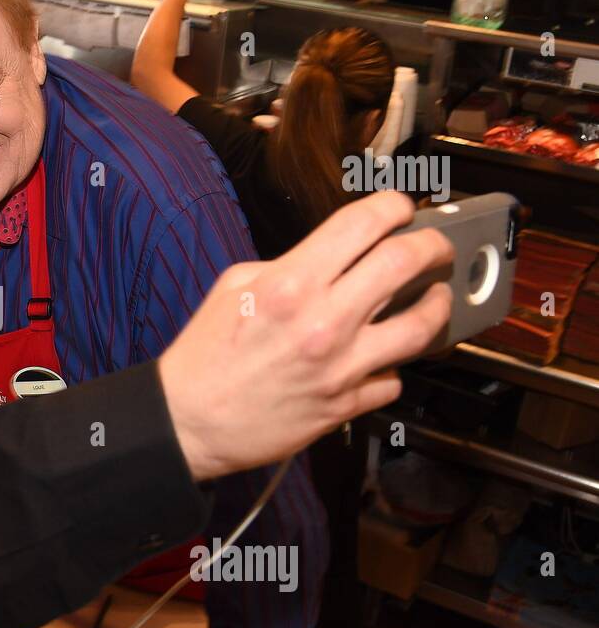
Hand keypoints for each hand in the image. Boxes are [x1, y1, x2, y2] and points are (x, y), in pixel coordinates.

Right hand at [157, 191, 453, 481]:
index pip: (363, 224)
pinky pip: (393, 379)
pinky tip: (379, 360)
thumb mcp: (232, 287)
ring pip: (422, 326)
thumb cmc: (204, 355)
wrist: (190, 422)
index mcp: (290, 283)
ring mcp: (341, 366)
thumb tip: (330, 260)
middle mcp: (323, 321)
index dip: (394, 206)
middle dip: (432, 245)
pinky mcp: (346, 405)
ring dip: (436, 305)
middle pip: (407, 263)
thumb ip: (286, 266)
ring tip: (435, 299)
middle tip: (433, 247)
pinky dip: (390, 367)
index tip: (400, 209)